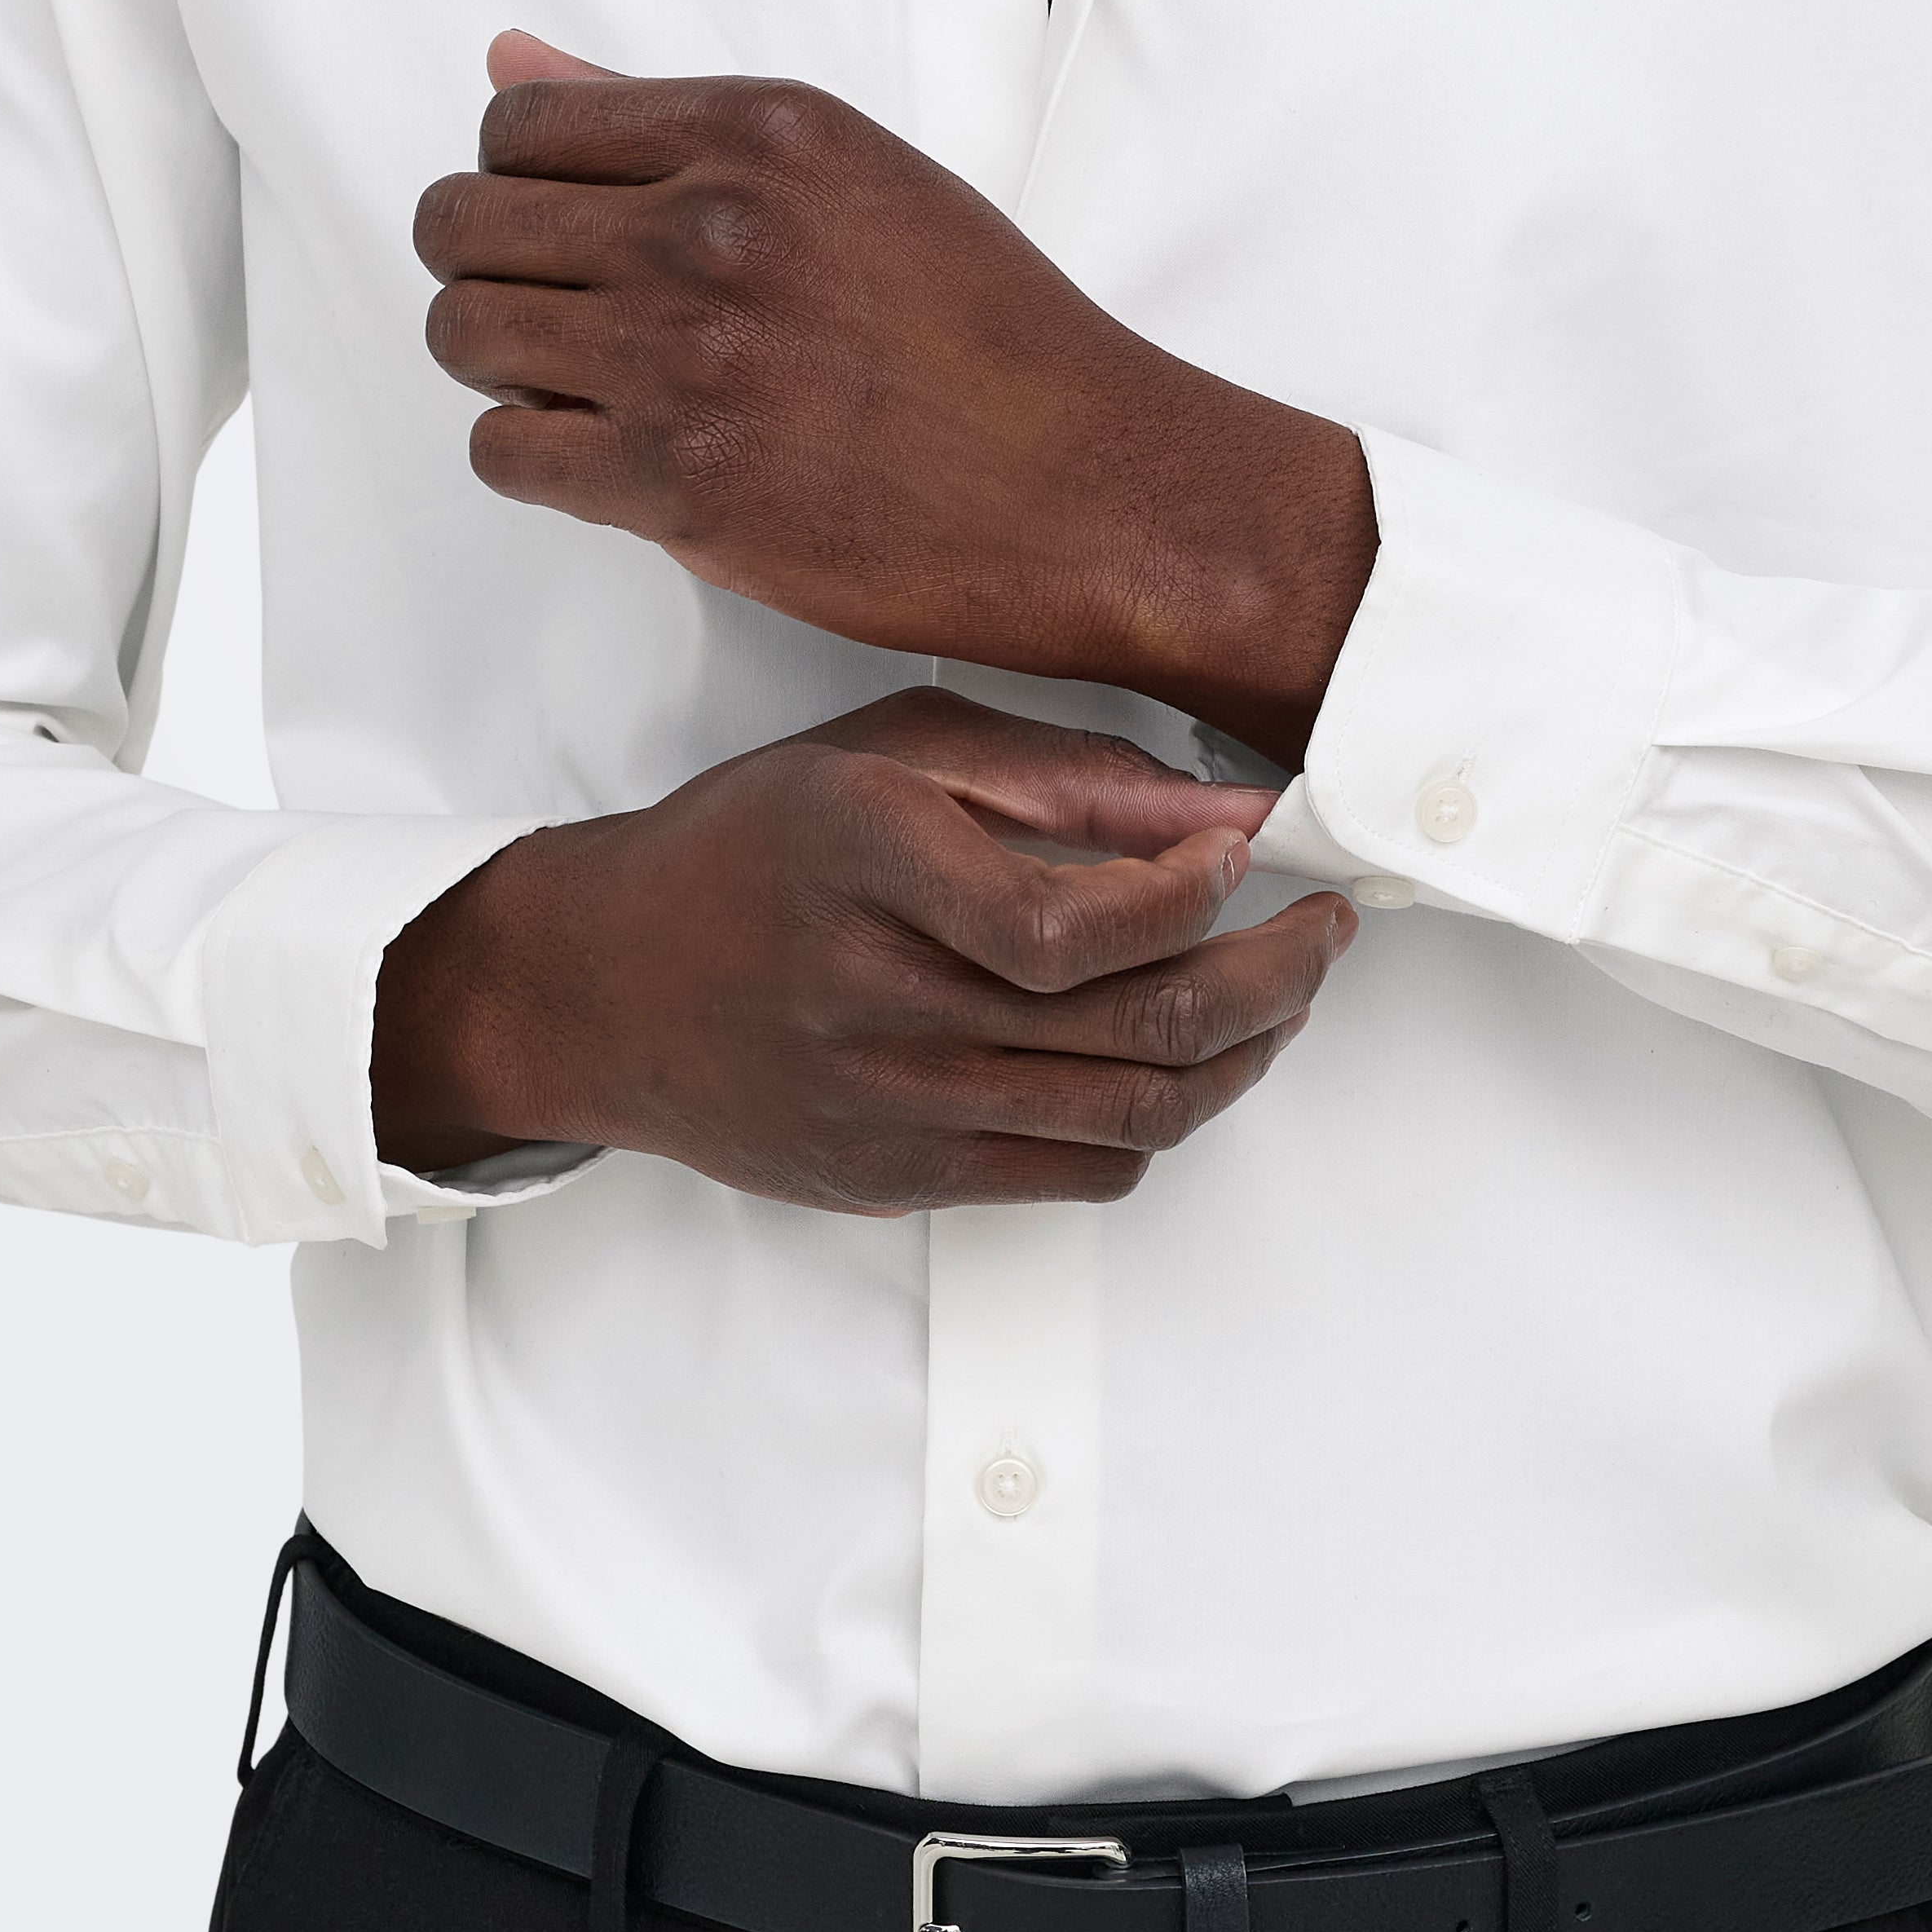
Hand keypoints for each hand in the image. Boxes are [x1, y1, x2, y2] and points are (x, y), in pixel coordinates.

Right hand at [370, 689, 1356, 1204]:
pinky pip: (1077, 1175)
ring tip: (1281, 996)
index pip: (1082, 923)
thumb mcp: (894, 753)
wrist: (606, 984)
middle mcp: (878, 998)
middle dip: (1272, 979)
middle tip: (1325, 931)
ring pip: (1130, 1117)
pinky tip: (1182, 1061)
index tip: (1252, 852)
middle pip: (1134, 1028)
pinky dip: (1158, 1124)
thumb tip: (1230, 807)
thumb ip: (1067, 776)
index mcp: (874, 864)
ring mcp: (887, 1107)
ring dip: (1240, 1058)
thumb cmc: (754, 845)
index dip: (1200, 895)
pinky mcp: (897, 1178)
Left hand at [412, 38, 1375, 765]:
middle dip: (485, 268)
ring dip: (497, 361)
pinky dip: (533, 456)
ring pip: (463, 333)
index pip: (520, 126)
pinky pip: (503, 451)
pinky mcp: (676, 485)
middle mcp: (712, 231)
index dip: (516, 182)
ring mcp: (687, 360)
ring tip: (578, 382)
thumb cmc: (986, 333)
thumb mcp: (849, 174)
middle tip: (546, 308)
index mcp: (760, 133)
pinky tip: (604, 455)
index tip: (557, 227)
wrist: (1085, 486)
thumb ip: (665, 119)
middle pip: (463, 224)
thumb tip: (510, 62)